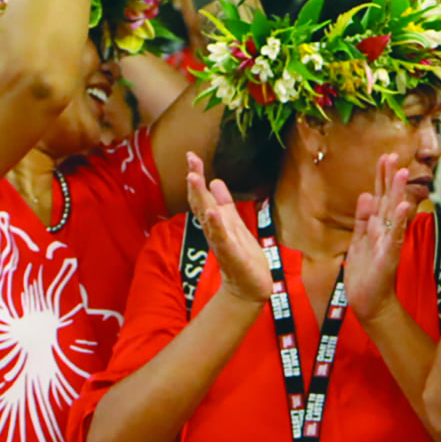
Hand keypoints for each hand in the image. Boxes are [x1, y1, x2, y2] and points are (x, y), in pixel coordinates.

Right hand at [184, 154, 270, 308]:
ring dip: (200, 197)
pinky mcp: (230, 255)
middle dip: (195, 182)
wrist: (249, 286)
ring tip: (195, 178)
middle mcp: (214, 229)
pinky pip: (221, 238)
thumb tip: (216, 181)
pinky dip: (216, 225)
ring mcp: (221, 241)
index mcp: (215, 221)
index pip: (202, 196)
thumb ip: (226, 204)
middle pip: (201, 202)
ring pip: (207, 216)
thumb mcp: (235, 224)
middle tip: (190, 161)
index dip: (197, 176)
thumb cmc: (242, 256)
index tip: (191, 155)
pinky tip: (213, 212)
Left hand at [343, 152, 418, 319]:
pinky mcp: (389, 255)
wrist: (369, 300)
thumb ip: (362, 218)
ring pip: (394, 213)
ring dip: (398, 192)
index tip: (384, 156)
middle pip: (388, 199)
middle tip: (393, 156)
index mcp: (377, 226)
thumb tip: (365, 194)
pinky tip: (405, 206)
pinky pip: (395, 235)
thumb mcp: (359, 240)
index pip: (380, 196)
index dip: (381, 177)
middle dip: (390, 178)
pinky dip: (400, 220)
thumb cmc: (365, 273)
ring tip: (401, 172)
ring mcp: (389, 241)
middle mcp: (386, 230)